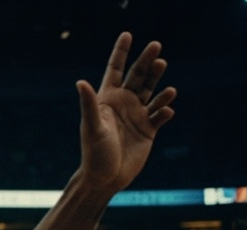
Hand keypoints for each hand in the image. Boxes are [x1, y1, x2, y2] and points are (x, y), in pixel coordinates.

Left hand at [76, 33, 176, 194]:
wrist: (105, 178)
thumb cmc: (93, 153)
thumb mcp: (91, 127)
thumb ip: (89, 104)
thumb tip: (80, 82)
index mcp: (107, 100)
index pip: (115, 70)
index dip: (121, 53)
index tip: (127, 34)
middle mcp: (123, 104)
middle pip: (138, 77)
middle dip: (146, 61)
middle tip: (156, 45)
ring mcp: (137, 116)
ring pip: (152, 92)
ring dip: (159, 80)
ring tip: (163, 67)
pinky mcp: (149, 129)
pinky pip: (160, 115)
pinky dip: (165, 109)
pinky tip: (166, 109)